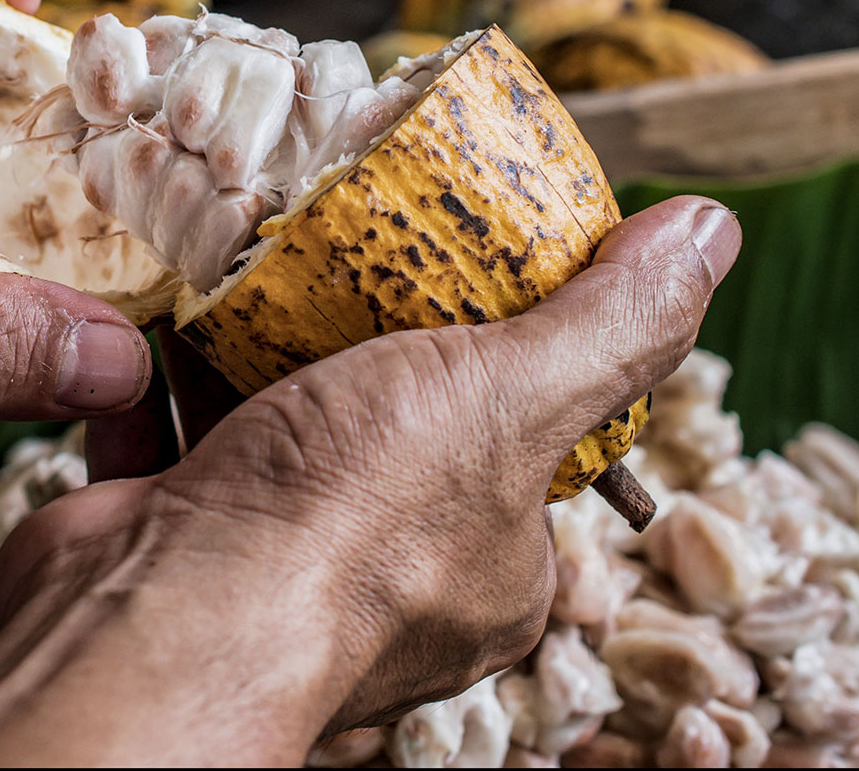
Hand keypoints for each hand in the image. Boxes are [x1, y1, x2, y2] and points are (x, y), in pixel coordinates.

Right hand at [0, 196, 739, 765]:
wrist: (152, 622)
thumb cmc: (346, 532)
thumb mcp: (508, 398)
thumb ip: (608, 326)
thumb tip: (706, 236)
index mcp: (494, 568)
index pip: (521, 440)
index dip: (504, 346)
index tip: (468, 261)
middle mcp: (384, 579)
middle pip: (389, 423)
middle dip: (362, 336)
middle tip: (346, 243)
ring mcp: (267, 559)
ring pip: (273, 425)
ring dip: (254, 345)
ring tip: (249, 255)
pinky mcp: (171, 533)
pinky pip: (173, 433)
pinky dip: (162, 372)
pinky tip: (160, 309)